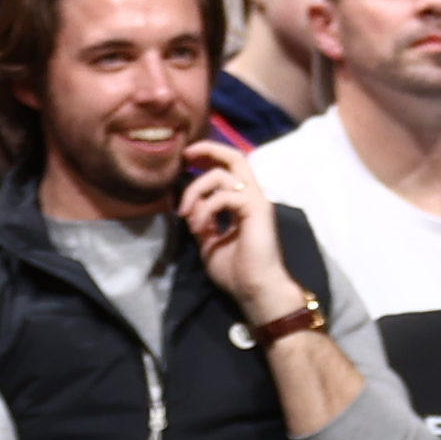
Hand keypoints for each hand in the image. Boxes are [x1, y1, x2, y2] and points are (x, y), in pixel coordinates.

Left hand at [177, 140, 291, 314]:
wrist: (255, 288)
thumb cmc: (237, 271)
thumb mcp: (209, 241)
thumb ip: (202, 221)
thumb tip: (187, 207)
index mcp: (243, 203)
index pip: (229, 168)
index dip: (208, 158)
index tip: (185, 161)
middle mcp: (252, 197)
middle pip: (235, 157)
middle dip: (207, 151)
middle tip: (185, 157)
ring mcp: (255, 202)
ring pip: (223, 174)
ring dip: (195, 191)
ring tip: (185, 214)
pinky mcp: (255, 210)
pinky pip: (224, 196)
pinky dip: (205, 208)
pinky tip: (198, 226)